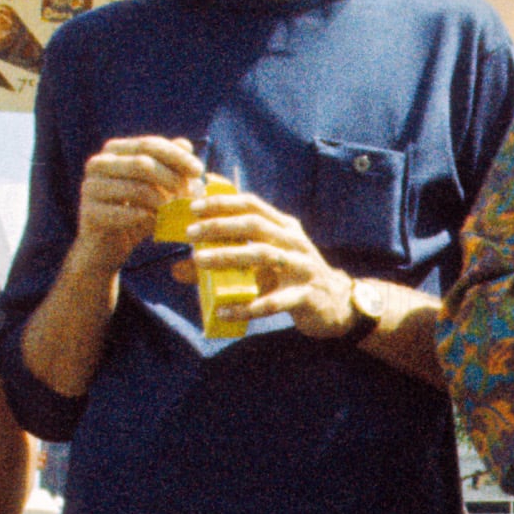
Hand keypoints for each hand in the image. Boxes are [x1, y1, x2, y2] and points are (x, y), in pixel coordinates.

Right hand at [67, 135, 204, 276]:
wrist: (106, 247)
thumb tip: (185, 144)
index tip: (199, 171)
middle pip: (144, 163)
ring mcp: (90, 187)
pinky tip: (157, 223)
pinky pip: (127, 213)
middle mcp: (98, 164)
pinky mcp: (90, 213)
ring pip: (137, 188)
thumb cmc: (136, 212)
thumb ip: (171, 165)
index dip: (177, 156)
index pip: (149, 144)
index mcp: (114, 151)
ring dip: (163, 202)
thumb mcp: (157, 187)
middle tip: (188, 196)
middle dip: (172, 180)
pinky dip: (148, 219)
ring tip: (175, 212)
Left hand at [174, 185, 361, 335]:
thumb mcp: (261, 266)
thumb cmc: (291, 279)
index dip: (223, 203)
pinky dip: (247, 306)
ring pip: (264, 256)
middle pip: (256, 225)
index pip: (252, 205)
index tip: (194, 207)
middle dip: (221, 226)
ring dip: (229, 257)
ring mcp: (302, 268)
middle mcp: (294, 242)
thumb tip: (176, 269)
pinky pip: (274, 301)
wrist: (336, 305)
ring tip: (200, 262)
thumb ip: (224, 263)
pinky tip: (224, 311)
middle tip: (190, 234)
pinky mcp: (306, 296)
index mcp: (285, 227)